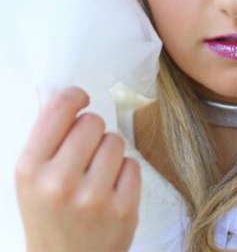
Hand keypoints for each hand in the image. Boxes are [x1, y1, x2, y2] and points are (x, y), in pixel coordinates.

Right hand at [15, 87, 140, 251]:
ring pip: (116, 140)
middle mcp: (59, 182)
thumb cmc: (48, 215)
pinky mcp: (123, 209)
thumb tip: (64, 92)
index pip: (59, 110)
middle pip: (93, 122)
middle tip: (85, 152)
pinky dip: (124, 173)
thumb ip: (47, 139)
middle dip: (92, 132)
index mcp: (30, 170)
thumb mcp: (31, 180)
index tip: (80, 99)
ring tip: (96, 174)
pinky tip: (110, 190)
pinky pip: (133, 164)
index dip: (74, 97)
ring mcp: (94, 197)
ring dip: (109, 151)